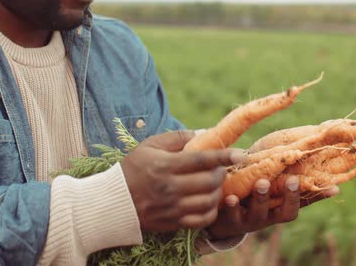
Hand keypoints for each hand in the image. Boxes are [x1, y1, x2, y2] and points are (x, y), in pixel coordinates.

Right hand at [121, 130, 246, 232]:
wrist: (114, 202)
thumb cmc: (133, 169)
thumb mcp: (149, 146)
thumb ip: (176, 138)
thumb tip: (201, 133)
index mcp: (165, 165)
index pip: (202, 159)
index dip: (224, 156)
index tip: (241, 154)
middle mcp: (170, 187)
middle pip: (210, 181)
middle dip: (222, 173)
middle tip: (220, 169)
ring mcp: (173, 207)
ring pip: (209, 201)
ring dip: (218, 192)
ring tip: (214, 185)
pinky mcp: (173, 222)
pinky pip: (202, 220)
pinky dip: (211, 211)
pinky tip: (209, 203)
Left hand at [205, 177, 339, 239]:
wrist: (221, 216)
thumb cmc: (254, 197)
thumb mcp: (274, 190)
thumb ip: (294, 182)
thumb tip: (333, 182)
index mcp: (281, 208)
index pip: (303, 203)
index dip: (316, 196)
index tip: (326, 185)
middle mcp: (269, 216)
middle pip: (283, 212)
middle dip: (289, 196)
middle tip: (292, 180)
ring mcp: (250, 219)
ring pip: (258, 213)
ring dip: (261, 198)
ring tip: (261, 182)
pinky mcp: (229, 219)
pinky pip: (231, 214)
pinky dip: (232, 205)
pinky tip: (231, 196)